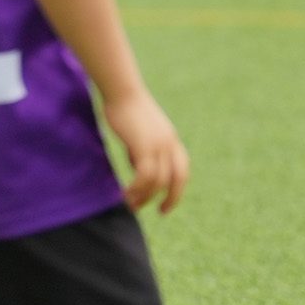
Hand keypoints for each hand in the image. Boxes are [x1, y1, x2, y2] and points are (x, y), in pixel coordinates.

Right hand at [104, 91, 189, 212]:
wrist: (122, 92)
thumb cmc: (126, 112)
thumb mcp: (140, 136)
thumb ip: (143, 154)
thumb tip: (140, 174)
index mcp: (171, 141)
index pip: (182, 170)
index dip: (177, 189)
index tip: (166, 204)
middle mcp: (170, 143)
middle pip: (178, 178)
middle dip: (172, 198)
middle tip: (160, 212)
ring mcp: (159, 144)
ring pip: (159, 180)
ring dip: (145, 196)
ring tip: (131, 203)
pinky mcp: (145, 145)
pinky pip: (146, 175)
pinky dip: (137, 188)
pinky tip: (126, 193)